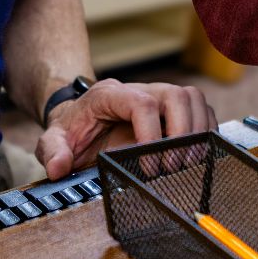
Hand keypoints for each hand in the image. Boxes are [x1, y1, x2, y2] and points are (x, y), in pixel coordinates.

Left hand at [34, 78, 215, 179]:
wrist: (80, 120)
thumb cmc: (72, 129)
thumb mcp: (53, 139)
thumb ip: (52, 151)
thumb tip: (58, 167)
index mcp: (110, 94)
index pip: (142, 103)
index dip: (152, 133)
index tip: (149, 165)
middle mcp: (139, 90)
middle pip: (175, 95)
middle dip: (181, 132)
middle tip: (172, 166)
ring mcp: (158, 96)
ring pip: (192, 97)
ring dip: (197, 130)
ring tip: (187, 162)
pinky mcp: (172, 109)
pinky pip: (200, 109)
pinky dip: (205, 131)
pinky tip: (196, 155)